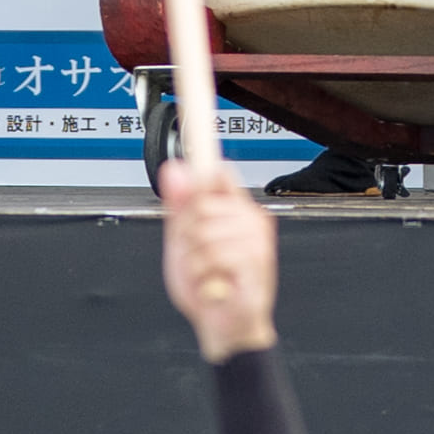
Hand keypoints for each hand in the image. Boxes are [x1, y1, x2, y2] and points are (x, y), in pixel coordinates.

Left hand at [159, 156, 278, 360]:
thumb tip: (175, 167)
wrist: (225, 328)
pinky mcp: (257, 264)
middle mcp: (250, 220)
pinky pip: (215, 256)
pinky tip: (214, 286)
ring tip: (205, 275)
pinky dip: (203, 277)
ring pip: (205, 232)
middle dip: (185, 235)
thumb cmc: (208, 287)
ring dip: (193, 261)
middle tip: (194, 258)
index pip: (219, 171)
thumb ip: (178, 208)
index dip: (205, 156)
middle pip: (202, 203)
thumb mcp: (182, 245)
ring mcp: (256, 241)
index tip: (195, 105)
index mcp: (233, 210)